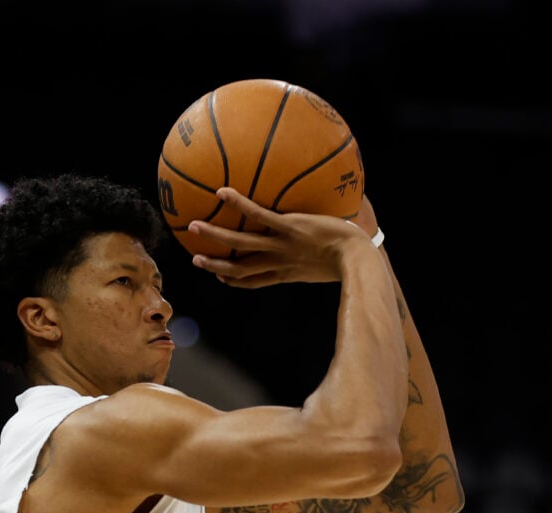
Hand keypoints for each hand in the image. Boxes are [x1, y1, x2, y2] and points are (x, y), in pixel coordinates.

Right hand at [187, 187, 375, 287]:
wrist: (358, 259)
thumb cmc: (353, 262)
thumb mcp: (331, 266)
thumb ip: (320, 258)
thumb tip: (328, 246)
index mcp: (286, 274)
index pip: (255, 282)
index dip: (235, 281)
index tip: (221, 277)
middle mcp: (278, 263)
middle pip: (239, 269)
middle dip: (215, 265)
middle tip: (196, 259)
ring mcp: (281, 246)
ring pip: (240, 244)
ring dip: (214, 235)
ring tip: (193, 226)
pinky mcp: (288, 228)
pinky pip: (258, 215)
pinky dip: (239, 204)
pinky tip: (223, 191)